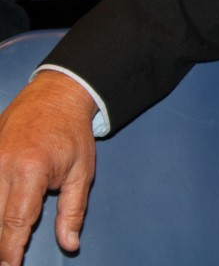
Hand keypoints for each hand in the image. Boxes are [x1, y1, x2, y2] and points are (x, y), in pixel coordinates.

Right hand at [0, 72, 96, 265]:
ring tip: (3, 242)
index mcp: (31, 170)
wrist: (55, 96)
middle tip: (5, 259)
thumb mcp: (81, 172)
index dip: (11, 249)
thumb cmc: (72, 135)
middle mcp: (2, 165)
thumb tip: (70, 245)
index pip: (16, 220)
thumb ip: (73, 212)